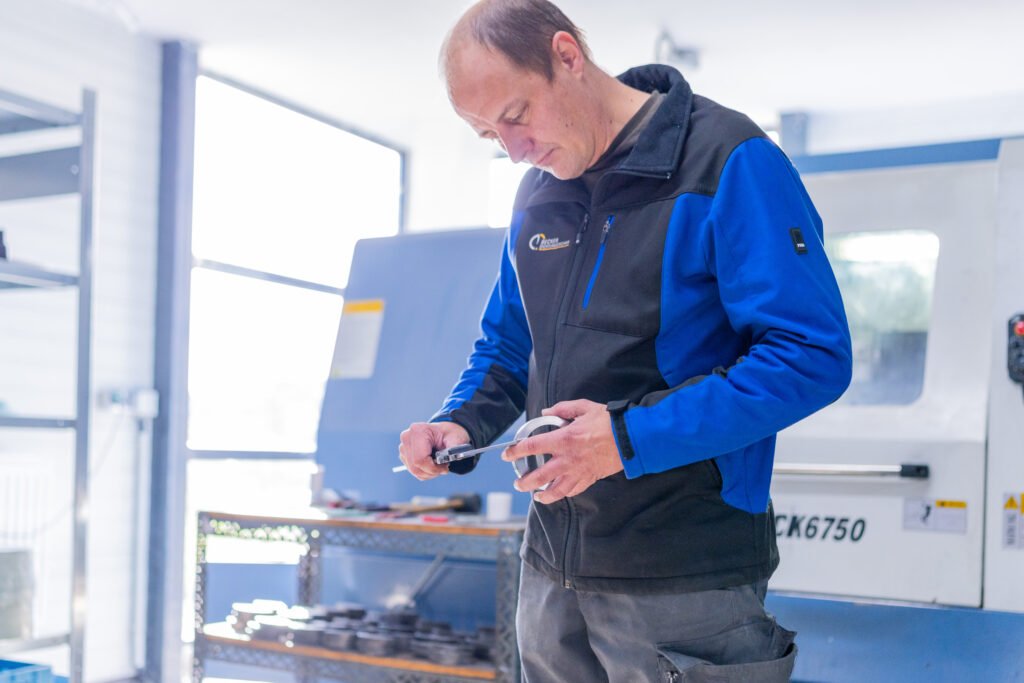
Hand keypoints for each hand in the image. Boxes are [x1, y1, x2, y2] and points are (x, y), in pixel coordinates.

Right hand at [398, 421, 470, 480]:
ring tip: (439, 465)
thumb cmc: (449, 434)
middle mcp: (407, 438)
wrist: (444, 432)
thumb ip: (455, 447)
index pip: (420, 459)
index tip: (445, 467)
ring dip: (429, 473)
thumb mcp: (456, 438)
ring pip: (414, 470)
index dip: (433, 468)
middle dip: (432, 471)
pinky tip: (432, 464)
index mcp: (418, 431)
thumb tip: (453, 456)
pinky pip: (413, 470)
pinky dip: (424, 472)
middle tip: (444, 468)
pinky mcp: (404, 454)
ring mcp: (403, 447)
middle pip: (415, 467)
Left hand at [502, 399, 622, 503]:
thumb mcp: (584, 407)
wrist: (631, 438)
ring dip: (543, 494)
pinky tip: (557, 494)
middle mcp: (568, 459)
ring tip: (535, 495)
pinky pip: (574, 490)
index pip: (532, 447)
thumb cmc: (608, 421)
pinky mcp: (590, 478)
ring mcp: (579, 471)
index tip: (507, 454)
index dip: (516, 451)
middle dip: (525, 481)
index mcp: (563, 439)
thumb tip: (546, 412)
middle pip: (539, 476)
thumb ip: (562, 409)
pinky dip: (563, 494)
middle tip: (518, 482)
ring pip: (556, 490)